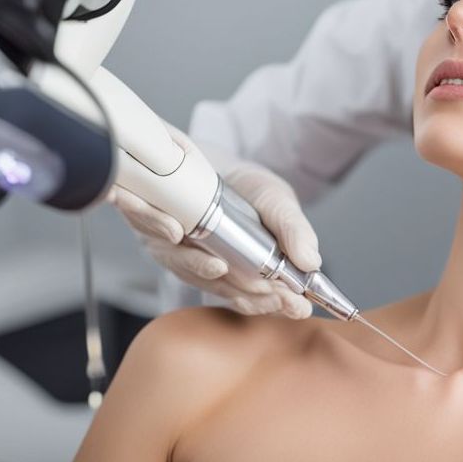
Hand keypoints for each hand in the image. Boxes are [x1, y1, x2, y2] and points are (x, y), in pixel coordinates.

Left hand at [109, 125, 320, 317]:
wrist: (210, 157)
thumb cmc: (248, 187)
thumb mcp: (278, 203)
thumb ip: (294, 232)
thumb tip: (311, 263)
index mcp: (242, 272)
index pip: (258, 297)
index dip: (275, 303)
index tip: (294, 304)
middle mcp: (210, 269)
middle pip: (226, 291)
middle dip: (247, 293)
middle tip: (264, 289)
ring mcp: (179, 254)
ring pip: (185, 268)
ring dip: (199, 267)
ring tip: (217, 266)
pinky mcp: (151, 231)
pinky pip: (152, 235)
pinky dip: (159, 229)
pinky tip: (174, 230)